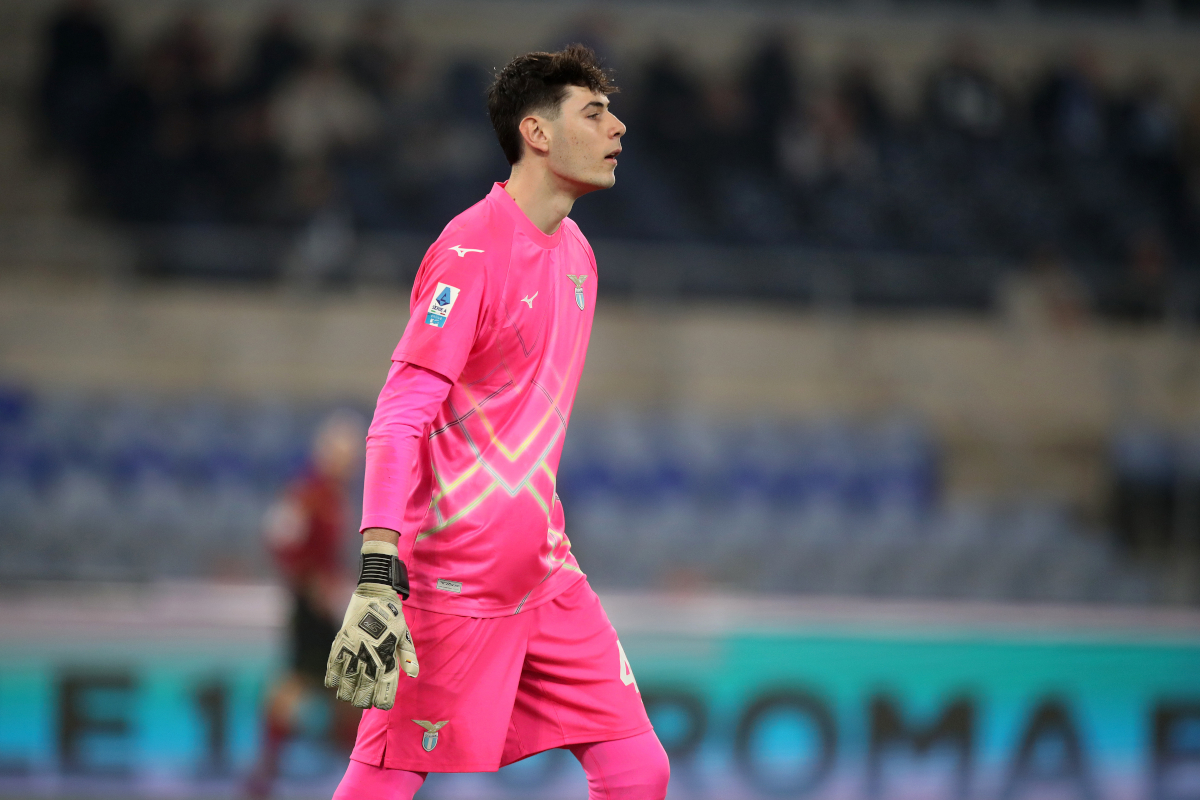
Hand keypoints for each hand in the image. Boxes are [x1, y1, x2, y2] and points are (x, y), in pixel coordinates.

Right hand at [324, 541, 418, 709]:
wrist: (375, 594)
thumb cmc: (393, 616)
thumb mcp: (404, 635)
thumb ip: (407, 656)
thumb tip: (413, 675)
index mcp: (387, 657)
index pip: (384, 689)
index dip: (382, 700)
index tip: (380, 704)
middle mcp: (369, 657)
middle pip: (363, 690)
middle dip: (362, 700)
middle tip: (362, 703)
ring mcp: (353, 650)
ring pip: (346, 682)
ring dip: (346, 692)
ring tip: (348, 696)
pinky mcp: (341, 643)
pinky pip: (333, 666)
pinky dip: (333, 677)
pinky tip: (334, 683)